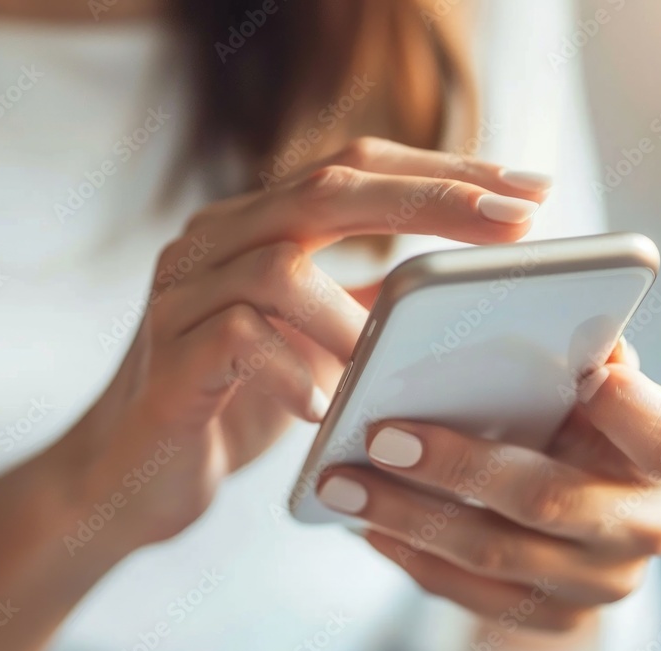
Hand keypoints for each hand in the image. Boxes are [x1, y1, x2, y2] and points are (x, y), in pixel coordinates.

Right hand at [52, 138, 549, 552]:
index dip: (442, 171)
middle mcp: (214, 240)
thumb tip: (468, 292)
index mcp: (255, 226)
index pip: (354, 168)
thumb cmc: (237, 403)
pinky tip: (324, 405)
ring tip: (389, 360)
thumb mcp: (316, 343)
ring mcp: (182, 293)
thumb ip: (371, 306)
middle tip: (512, 225)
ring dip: (350, 316)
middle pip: (326, 190)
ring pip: (278, 265)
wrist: (133, 473)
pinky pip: (237, 340)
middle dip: (428, 200)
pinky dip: (293, 369)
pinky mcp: (167, 357)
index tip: (527, 191)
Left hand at [317, 339, 660, 632]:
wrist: (593, 528)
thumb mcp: (590, 388)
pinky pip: (472, 597)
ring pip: (493, 555)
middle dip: (456, 466)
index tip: (588, 372)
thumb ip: (574, 354)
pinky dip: (414, 558)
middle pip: (546, 499)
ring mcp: (600, 583)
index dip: (629, 406)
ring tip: (342, 483)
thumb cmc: (579, 429)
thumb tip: (548, 312)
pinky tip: (369, 525)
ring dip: (407, 516)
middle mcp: (644, 526)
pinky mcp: (556, 619)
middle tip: (381, 437)